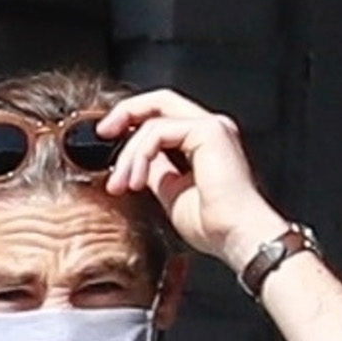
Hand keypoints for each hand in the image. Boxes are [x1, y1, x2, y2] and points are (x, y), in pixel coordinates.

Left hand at [98, 90, 287, 279]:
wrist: (238, 238)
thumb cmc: (216, 227)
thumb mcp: (172, 196)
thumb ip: (157, 173)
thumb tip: (137, 165)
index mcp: (205, 141)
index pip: (164, 117)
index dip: (134, 123)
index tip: (110, 142)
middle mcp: (211, 128)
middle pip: (159, 102)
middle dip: (125, 114)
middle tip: (103, 135)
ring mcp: (211, 126)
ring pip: (155, 120)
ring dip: (130, 153)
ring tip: (121, 185)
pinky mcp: (209, 131)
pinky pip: (160, 132)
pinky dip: (141, 155)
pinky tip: (135, 181)